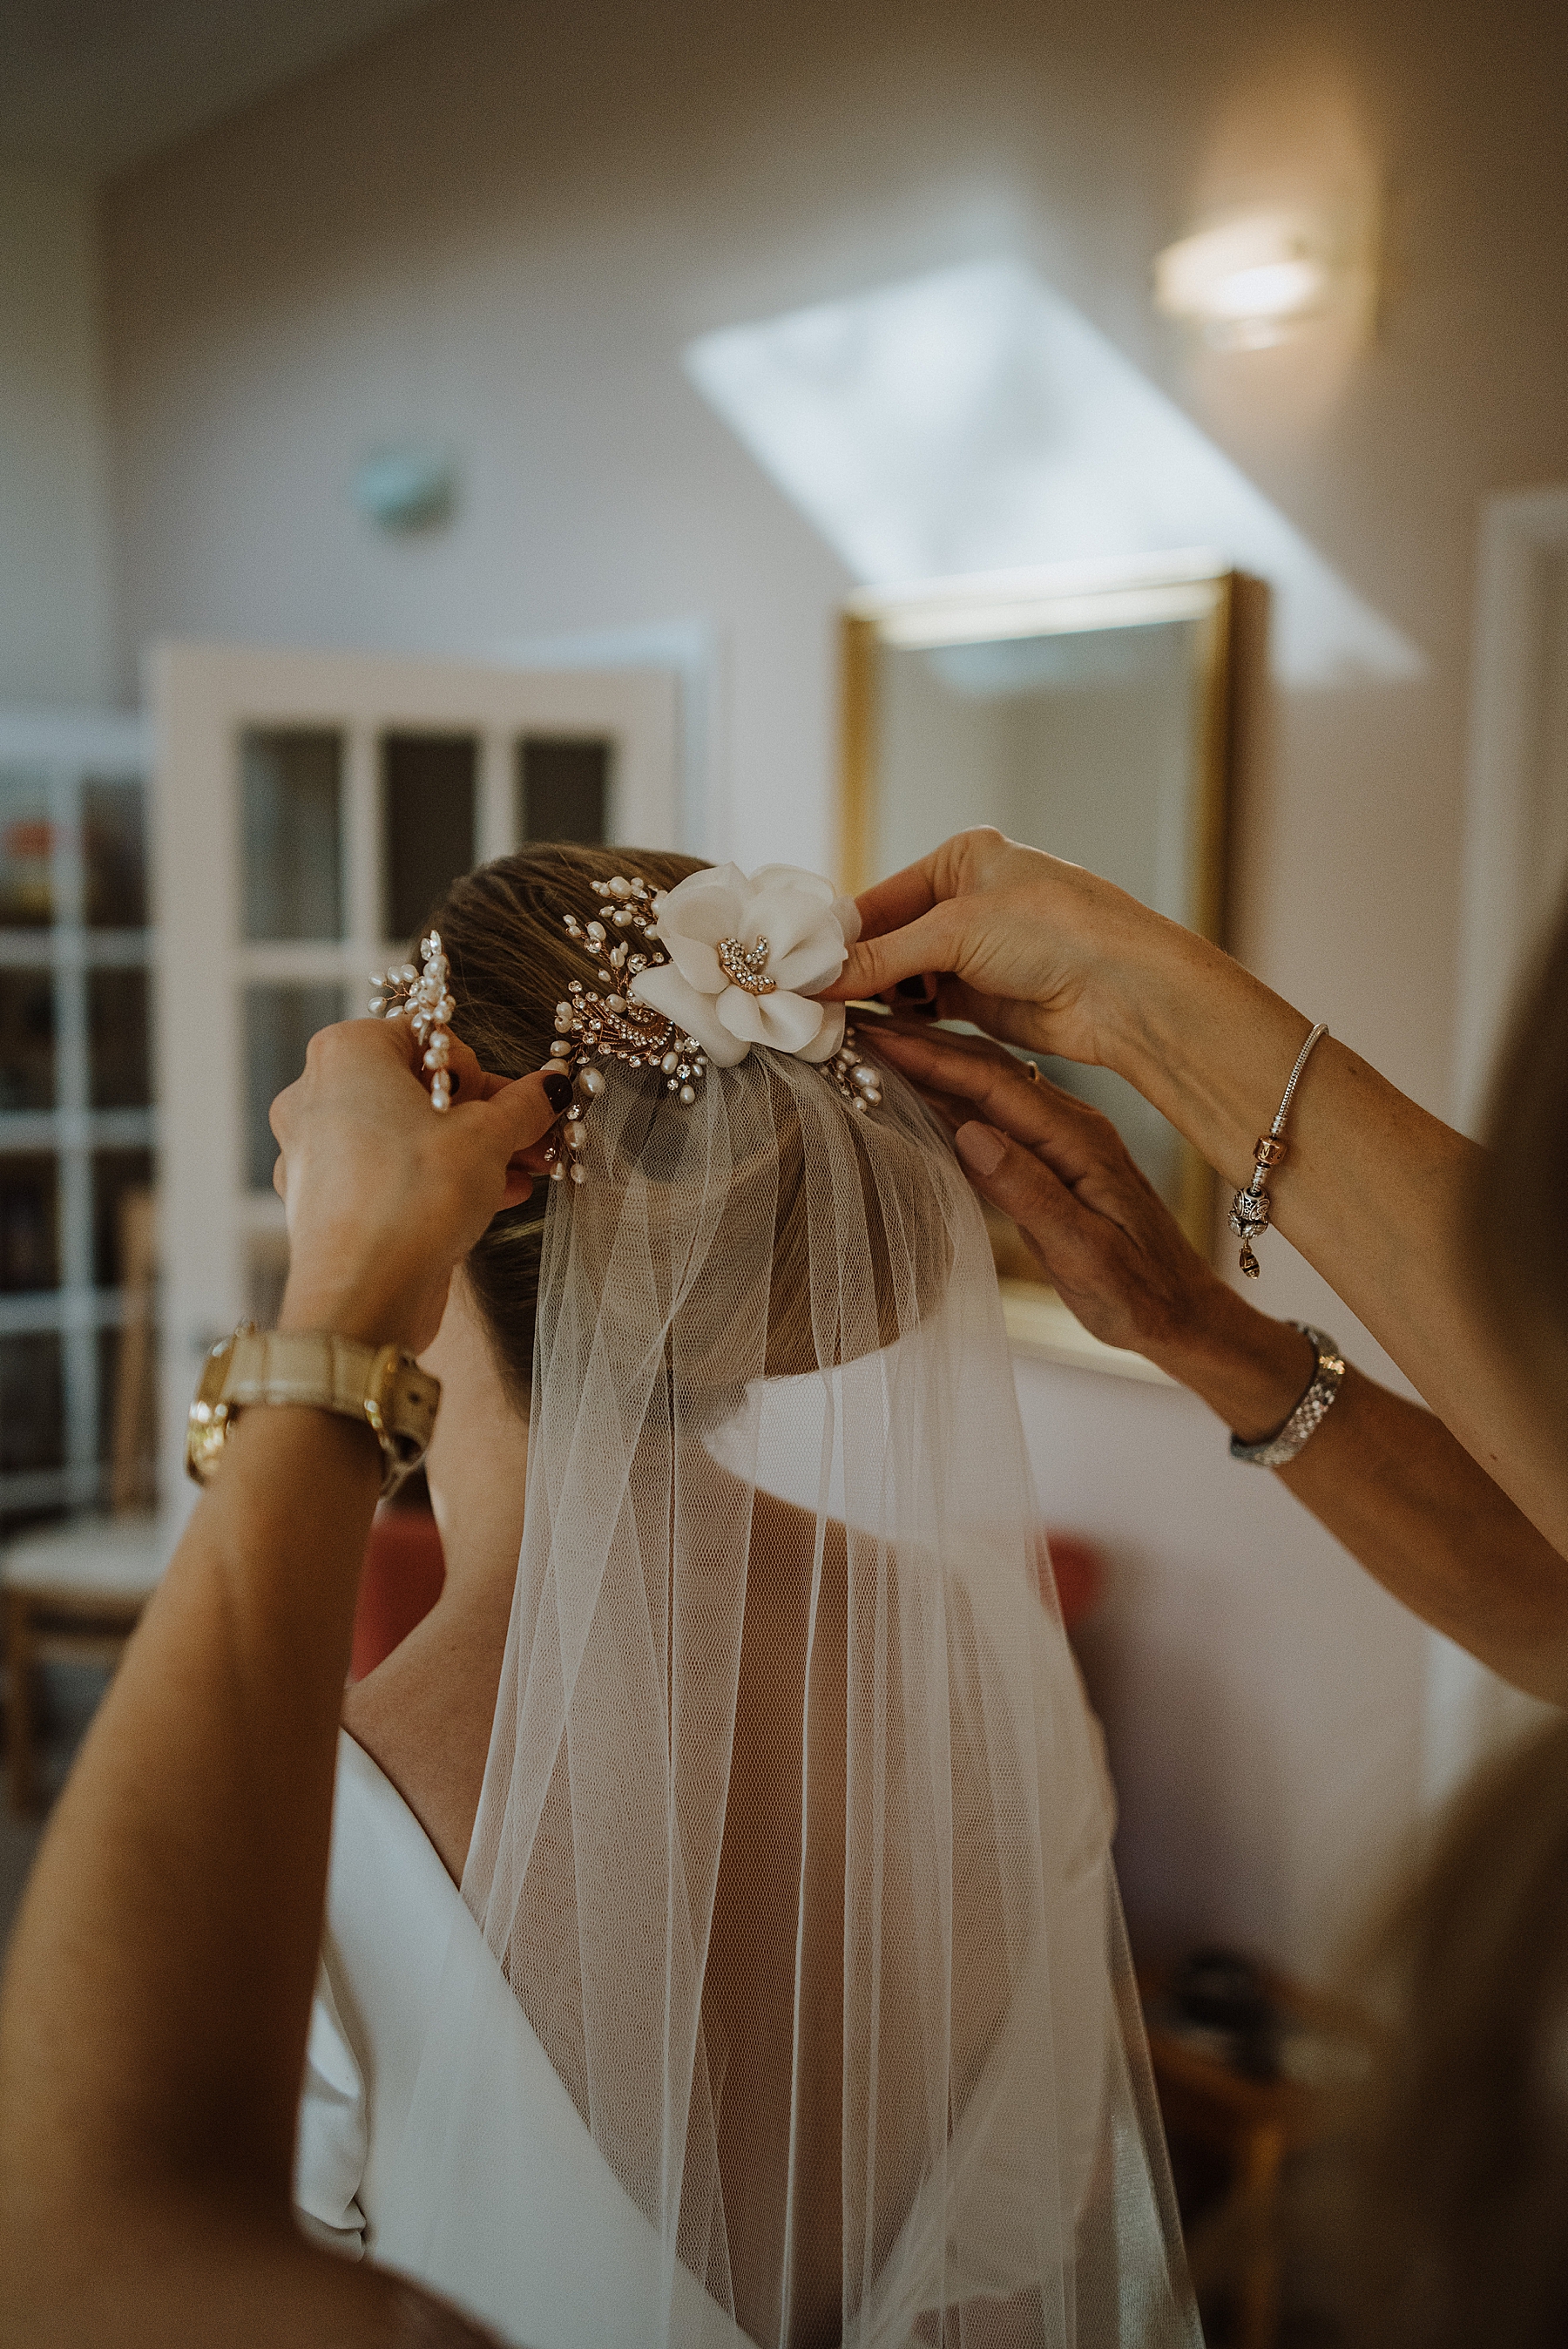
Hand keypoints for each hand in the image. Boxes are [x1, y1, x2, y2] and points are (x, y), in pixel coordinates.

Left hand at [268, 1019, 569, 1352]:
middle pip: (418, 1090)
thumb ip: (522, 1106)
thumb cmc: (414, 1198)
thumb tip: (550, 1087)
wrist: (365, 1296)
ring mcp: (315, 1152)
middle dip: (484, 1117)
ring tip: (527, 1173)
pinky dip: (437, 1182)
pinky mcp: (326, 1203)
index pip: (428, 1037)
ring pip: (406, 1137)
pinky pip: (390, 1176)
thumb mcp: (488, 1139)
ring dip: (470, 1153)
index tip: (516, 1101)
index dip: (481, 1070)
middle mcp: (317, 1095)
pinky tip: (494, 1200)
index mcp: (346, 1054)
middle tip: (533, 1138)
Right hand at [821, 827, 1198, 1068]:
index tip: (793, 968)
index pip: (880, 897)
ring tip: (830, 1022)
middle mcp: (970, 899)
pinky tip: (873, 1033)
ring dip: (875, 999)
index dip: (838, 936)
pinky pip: (928, 1007)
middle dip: (853, 970)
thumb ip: (880, 959)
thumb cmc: (1053, 932)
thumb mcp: (954, 934)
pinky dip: (902, 1019)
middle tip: (805, 1001)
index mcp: (964, 858)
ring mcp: (979, 952)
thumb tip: (814, 978)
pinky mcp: (987, 998)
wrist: (1125, 990)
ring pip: (906, 977)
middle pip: (889, 939)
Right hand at [876, 1020, 1316, 1436]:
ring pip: (987, 1088)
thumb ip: (1028, 1193)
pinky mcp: (1053, 1159)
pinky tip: (917, 1093)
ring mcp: (1062, 1141)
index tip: (876, 1035)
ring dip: (932, 1064)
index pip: (992, 1085)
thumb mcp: (1084, 1253)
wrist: (1183, 1315)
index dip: (931, 1056)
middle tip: (858, 1024)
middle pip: (985, 1071)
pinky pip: (993, 1115)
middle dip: (921, 1043)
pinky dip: (950, 1098)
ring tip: (874, 1046)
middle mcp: (1070, 1128)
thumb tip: (971, 1133)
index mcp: (1076, 1142)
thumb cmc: (1137, 1293)